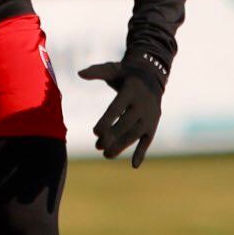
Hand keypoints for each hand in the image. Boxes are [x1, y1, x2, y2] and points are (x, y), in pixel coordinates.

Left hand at [77, 51, 167, 166]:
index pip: (117, 108)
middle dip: (112, 136)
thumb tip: (79, 73)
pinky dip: (142, 152)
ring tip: (106, 155)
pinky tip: (134, 165)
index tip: (95, 132)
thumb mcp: (112, 69)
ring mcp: (150, 115)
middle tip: (97, 146)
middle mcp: (143, 103)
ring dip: (122, 146)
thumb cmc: (125, 74)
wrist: (151, 75)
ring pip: (136, 134)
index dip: (107, 121)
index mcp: (131, 89)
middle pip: (127, 124)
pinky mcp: (154, 124)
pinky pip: (148, 140)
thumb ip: (96, 71)